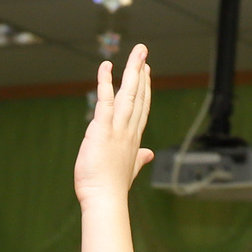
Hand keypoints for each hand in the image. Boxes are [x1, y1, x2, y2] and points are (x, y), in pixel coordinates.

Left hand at [71, 45, 153, 202]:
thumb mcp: (129, 169)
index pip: (142, 107)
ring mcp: (117, 128)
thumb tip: (149, 155)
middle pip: (139, 95)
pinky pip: (105, 101)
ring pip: (129, 93)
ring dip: (133, 71)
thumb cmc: (113, 187)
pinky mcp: (102, 129)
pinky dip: (105, 83)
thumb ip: (139, 158)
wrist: (105, 199)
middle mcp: (128, 130)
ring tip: (138, 52)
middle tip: (143, 52)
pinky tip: (106, 67)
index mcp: (133, 138)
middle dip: (141, 72)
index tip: (147, 71)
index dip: (145, 88)